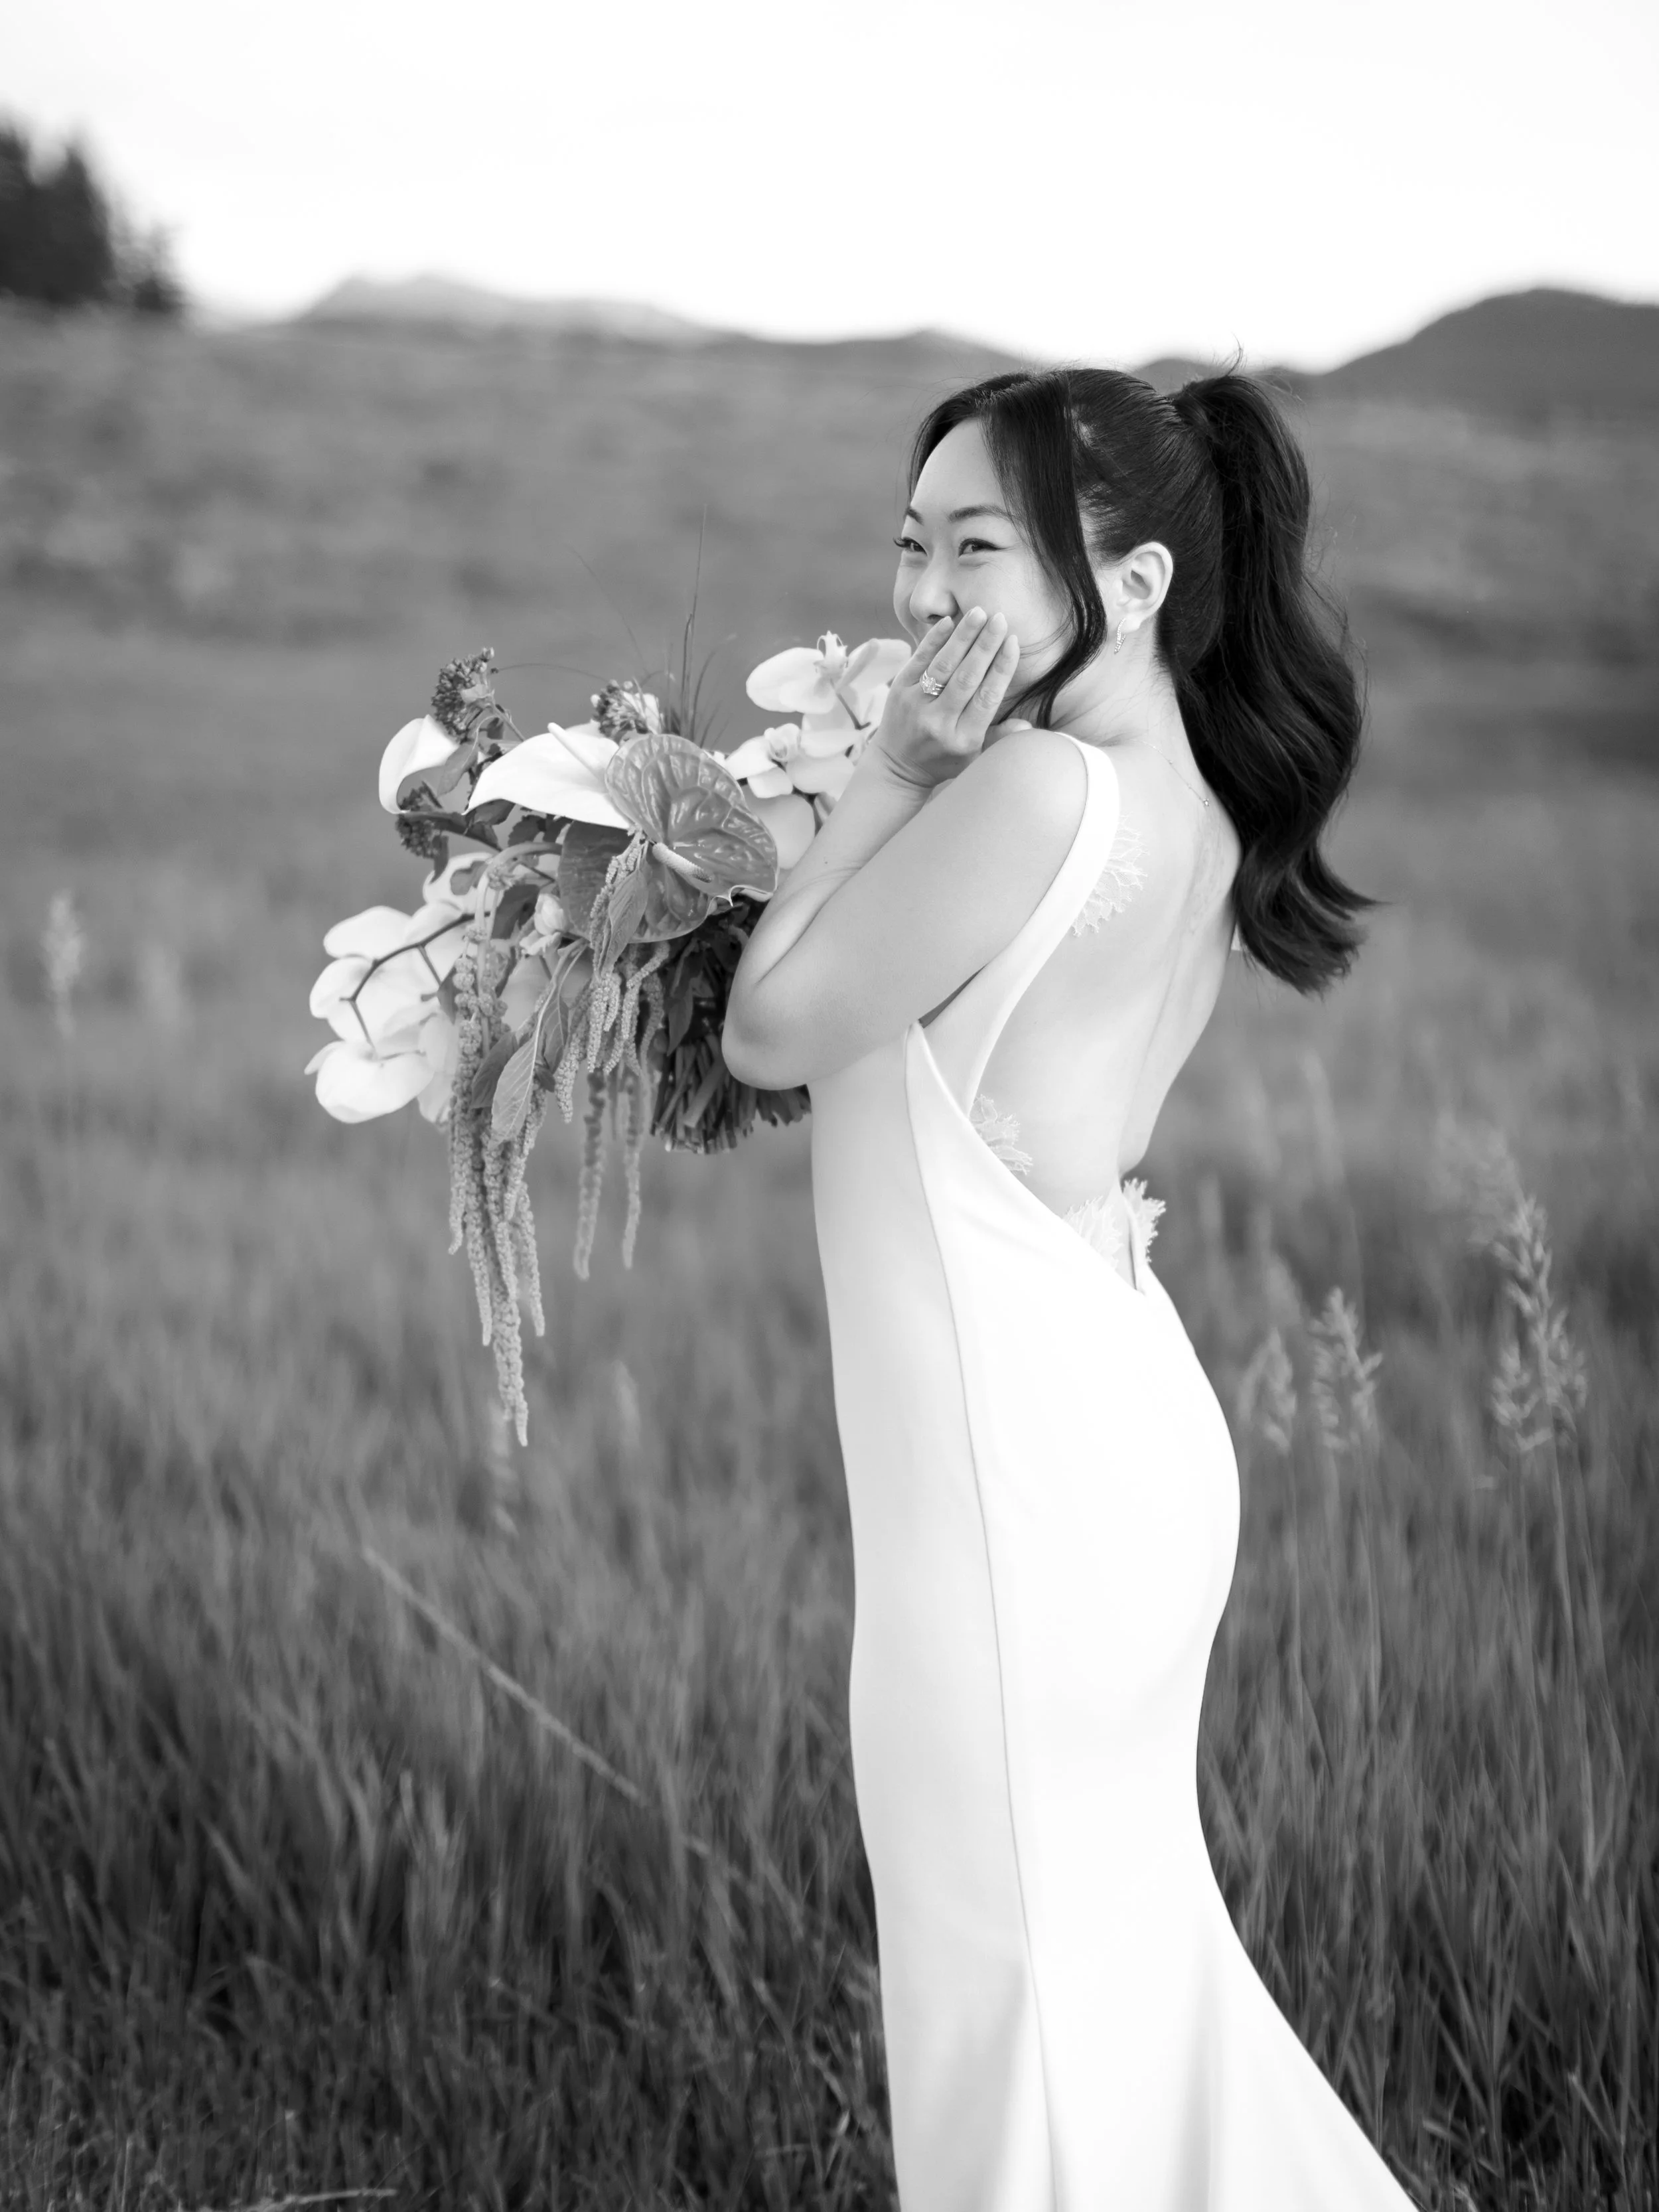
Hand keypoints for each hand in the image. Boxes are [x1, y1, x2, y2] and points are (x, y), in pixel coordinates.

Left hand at [868, 609, 1020, 789]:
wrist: (896, 767)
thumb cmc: (944, 759)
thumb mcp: (975, 757)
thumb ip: (1000, 738)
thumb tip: (1028, 726)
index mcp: (963, 739)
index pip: (987, 698)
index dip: (1001, 669)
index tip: (1013, 642)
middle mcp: (938, 722)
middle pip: (966, 678)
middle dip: (985, 646)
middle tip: (1000, 618)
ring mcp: (915, 705)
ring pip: (943, 666)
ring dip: (962, 637)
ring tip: (979, 613)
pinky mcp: (898, 691)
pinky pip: (919, 660)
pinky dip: (934, 640)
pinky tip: (950, 621)